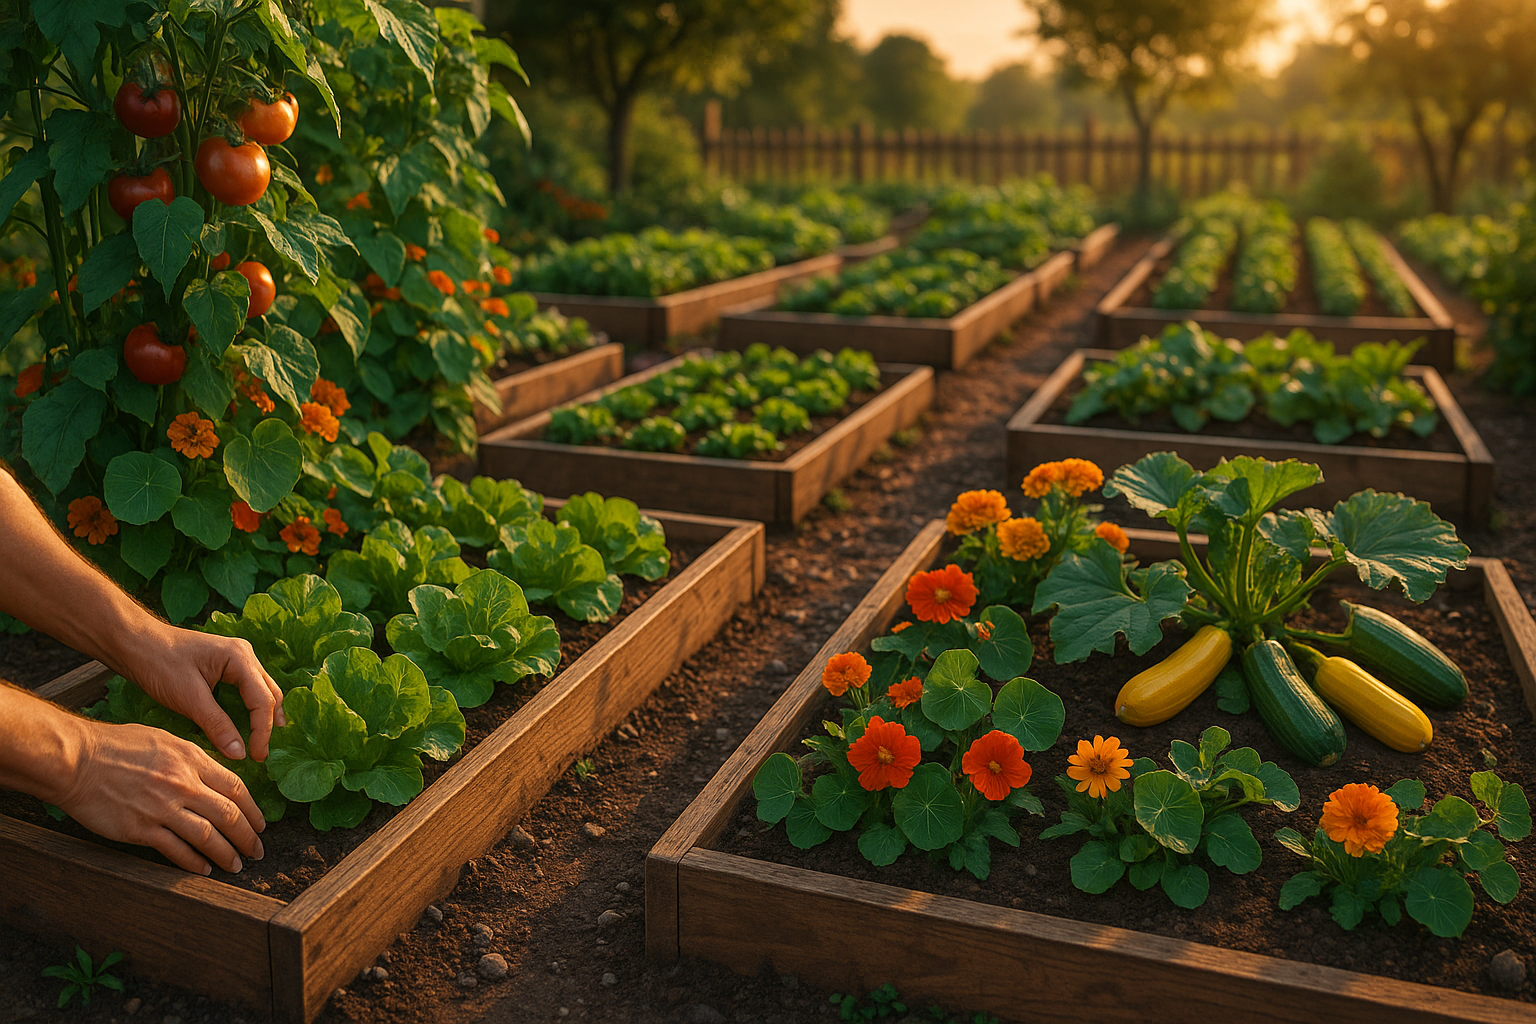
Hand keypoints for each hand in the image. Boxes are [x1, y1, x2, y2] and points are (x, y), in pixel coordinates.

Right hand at [54, 717, 265, 874]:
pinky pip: (176, 850)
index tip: (261, 824)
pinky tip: (204, 870)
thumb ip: (192, 759)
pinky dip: (194, 863)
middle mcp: (183, 784)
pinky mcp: (141, 829)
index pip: (235, 788)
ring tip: (236, 865)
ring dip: (227, 854)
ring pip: (208, 836)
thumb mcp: (164, 740)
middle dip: (248, 836)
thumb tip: (213, 776)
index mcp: (191, 759)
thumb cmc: (116, 746)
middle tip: (258, 850)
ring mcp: (163, 808)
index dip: (253, 810)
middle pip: (229, 814)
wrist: (77, 760)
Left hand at [122, 624, 285, 761]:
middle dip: (269, 724)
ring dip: (264, 715)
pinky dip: (252, 707)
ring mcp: (237, 657)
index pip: (263, 700)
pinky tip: (248, 722)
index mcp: (240, 658)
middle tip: (262, 754)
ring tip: (262, 741)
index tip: (257, 757)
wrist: (135, 643)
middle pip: (269, 693)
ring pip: (262, 690)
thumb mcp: (189, 698)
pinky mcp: (226, 664)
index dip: (262, 732)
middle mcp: (245, 655)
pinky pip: (249, 688)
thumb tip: (239, 754)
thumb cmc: (159, 665)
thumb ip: (217, 725)